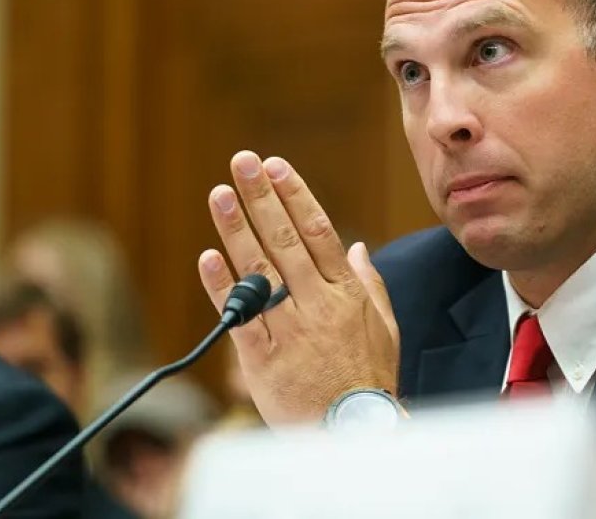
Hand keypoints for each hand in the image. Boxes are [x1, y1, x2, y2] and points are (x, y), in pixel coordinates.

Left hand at [197, 151, 399, 424]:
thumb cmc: (370, 382)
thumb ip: (370, 284)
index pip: (318, 232)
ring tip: (220, 193)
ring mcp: (290, 329)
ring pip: (259, 269)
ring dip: (237, 227)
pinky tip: (209, 255)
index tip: (275, 166)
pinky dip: (223, 285)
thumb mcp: (386, 329)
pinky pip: (240, 315)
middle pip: (285, 240)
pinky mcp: (263, 358)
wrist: (353, 434)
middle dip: (262, 196)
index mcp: (348, 293)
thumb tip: (356, 247)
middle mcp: (319, 304)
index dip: (295, 196)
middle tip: (242, 161)